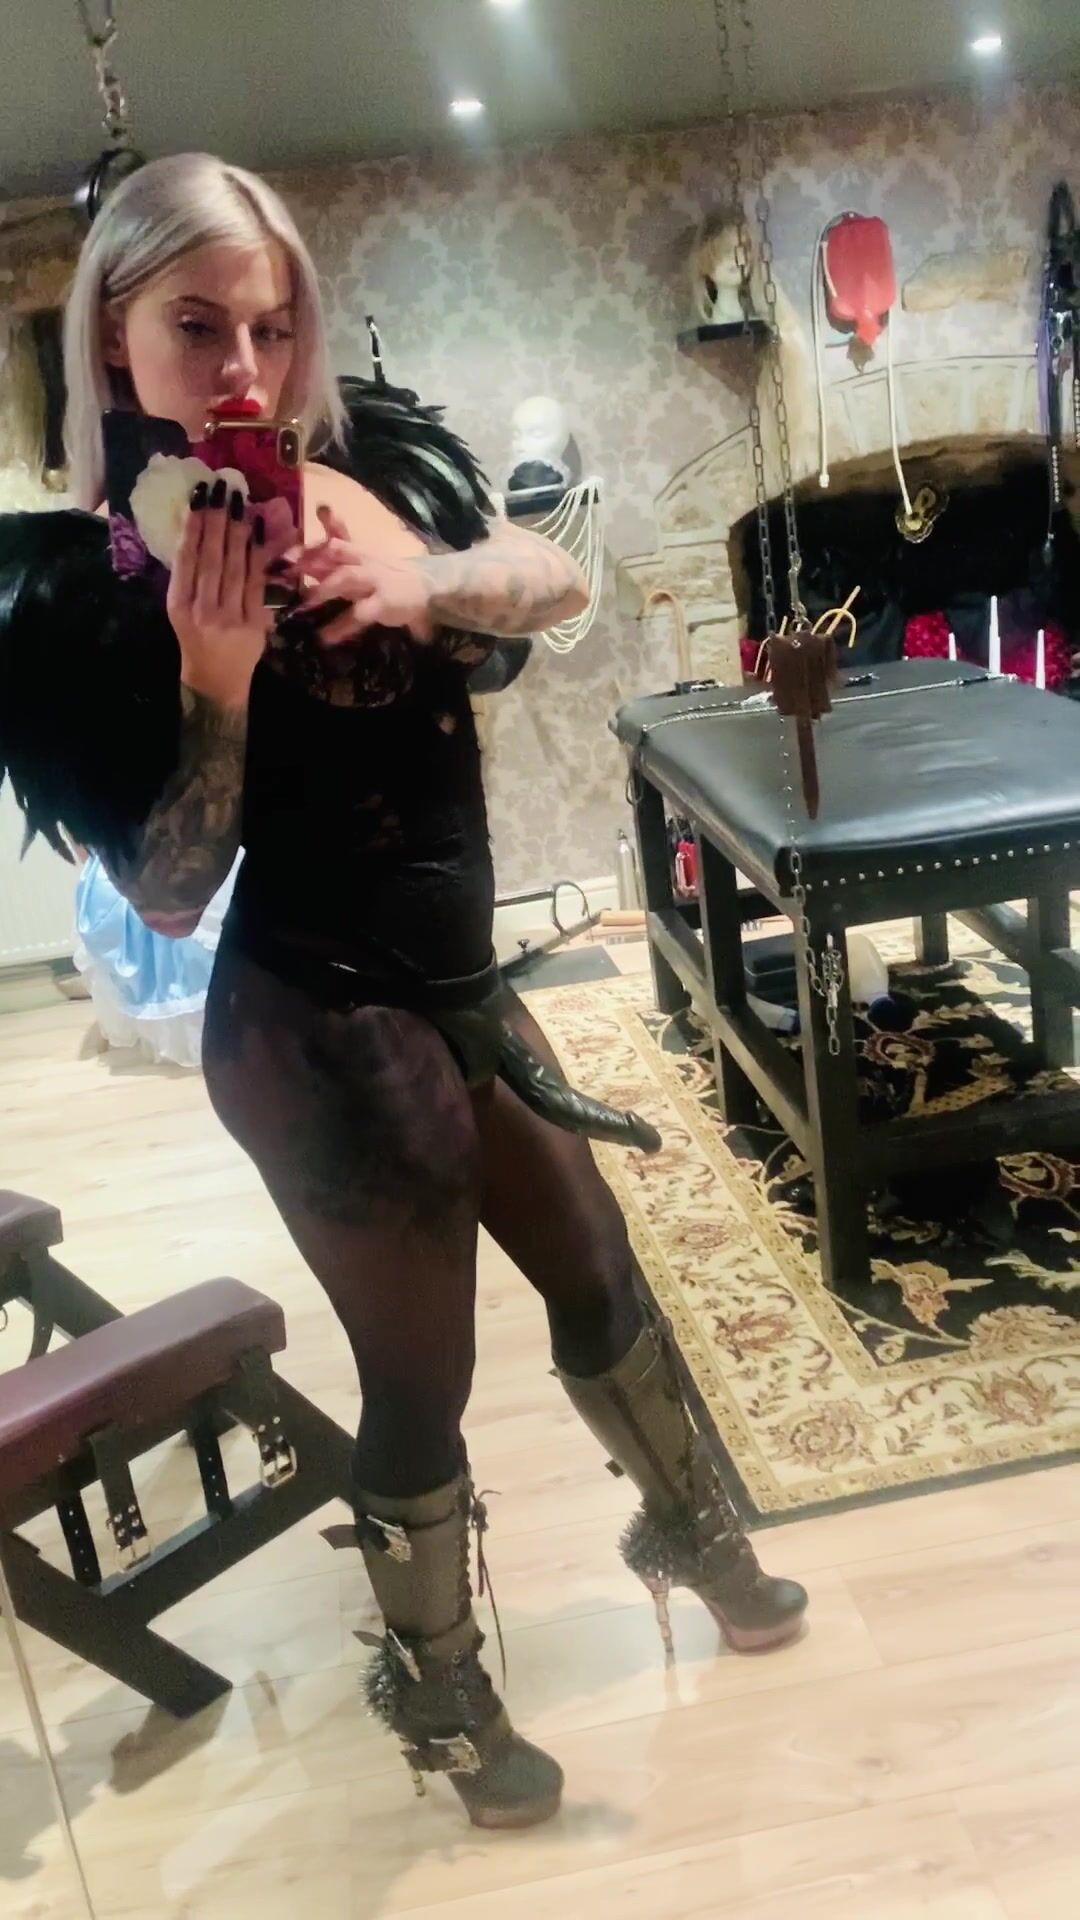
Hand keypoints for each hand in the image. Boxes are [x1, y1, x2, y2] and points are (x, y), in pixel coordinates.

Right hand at [167, 481, 293, 709]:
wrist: (216, 681)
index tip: (199, 496)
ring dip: (237, 530)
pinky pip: (255, 582)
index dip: (192, 525)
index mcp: (178, 603)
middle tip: (222, 487)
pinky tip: (258, 532)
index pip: (186, 557)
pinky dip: (258, 555)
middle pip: (210, 557)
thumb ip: (187, 573)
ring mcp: (228, 617)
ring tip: (239, 501)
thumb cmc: (196, 637)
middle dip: (217, 519)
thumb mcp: (182, 607)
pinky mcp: (252, 624)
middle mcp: (200, 609)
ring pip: (234, 566)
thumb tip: (193, 525)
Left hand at [294, 506, 434, 644]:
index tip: (286, 551)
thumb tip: (301, 555)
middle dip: (310, 558)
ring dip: (323, 588)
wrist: (428, 588)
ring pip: (345, 577)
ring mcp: (374, 580)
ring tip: (304, 603)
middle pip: (335, 549)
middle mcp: (363, 560)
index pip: (334, 535)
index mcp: (357, 550)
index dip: (310, 539)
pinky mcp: (383, 602)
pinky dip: (341, 626)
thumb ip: (335, 554)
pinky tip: (325, 637)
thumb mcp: (362, 560)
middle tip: (289, 571)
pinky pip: (359, 614)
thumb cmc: (389, 574)